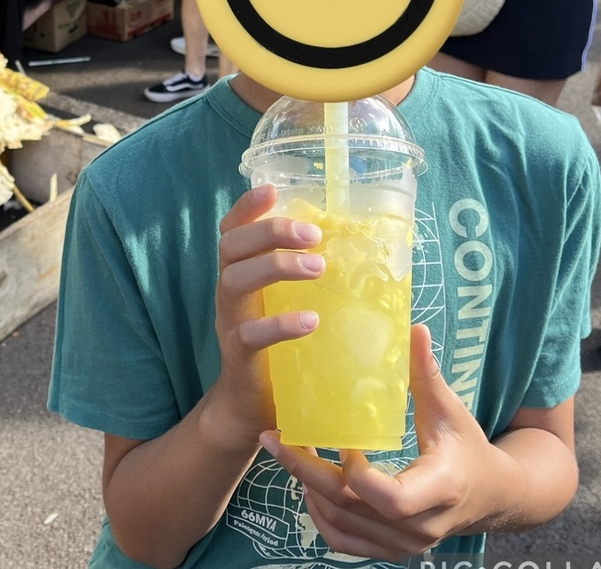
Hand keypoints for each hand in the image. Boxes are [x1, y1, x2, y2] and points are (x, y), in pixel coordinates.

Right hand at [204, 185, 323, 451]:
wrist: (252, 410)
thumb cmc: (283, 350)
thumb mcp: (292, 306)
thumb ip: (313, 281)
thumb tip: (370, 250)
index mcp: (242, 275)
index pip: (233, 231)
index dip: (247, 207)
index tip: (273, 190)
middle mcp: (230, 294)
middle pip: (232, 248)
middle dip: (270, 232)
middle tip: (313, 233)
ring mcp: (230, 325)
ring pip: (234, 283)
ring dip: (276, 267)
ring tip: (318, 267)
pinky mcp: (239, 358)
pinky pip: (250, 335)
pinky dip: (280, 325)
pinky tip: (310, 321)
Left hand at [259, 324, 505, 560]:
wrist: (491, 496)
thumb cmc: (468, 446)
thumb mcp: (451, 411)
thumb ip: (428, 374)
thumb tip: (415, 328)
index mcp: (439, 489)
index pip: (389, 499)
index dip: (355, 473)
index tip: (341, 441)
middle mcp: (421, 526)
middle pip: (351, 508)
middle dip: (306, 472)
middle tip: (274, 439)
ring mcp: (405, 545)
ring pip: (341, 526)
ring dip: (307, 490)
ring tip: (287, 453)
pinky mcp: (391, 550)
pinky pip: (344, 541)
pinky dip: (320, 516)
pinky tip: (308, 485)